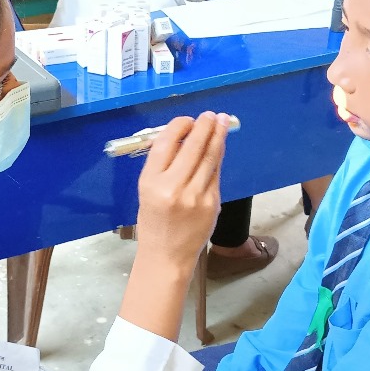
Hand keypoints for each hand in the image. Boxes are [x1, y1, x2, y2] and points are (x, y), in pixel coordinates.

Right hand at [134, 113, 227, 271]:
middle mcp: (173, 188)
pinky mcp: (212, 204)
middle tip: (210, 114)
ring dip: (217, 137)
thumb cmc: (154, 222)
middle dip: (204, 126)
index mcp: (151, 182)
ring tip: (221, 123)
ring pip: (210, 158)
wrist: (166, 255)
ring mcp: (195, 197)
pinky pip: (216, 175)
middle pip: (193, 147)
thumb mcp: (147, 191)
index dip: (179, 126)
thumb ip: (163, 165)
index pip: (166, 143)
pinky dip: (218, 159)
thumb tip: (184, 137)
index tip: (188, 119)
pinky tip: (219, 148)